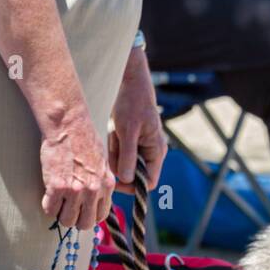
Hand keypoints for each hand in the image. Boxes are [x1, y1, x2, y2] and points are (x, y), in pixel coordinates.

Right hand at [40, 110, 115, 230]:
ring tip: (57, 202)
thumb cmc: (83, 138)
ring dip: (60, 214)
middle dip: (75, 220)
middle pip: (85, 224)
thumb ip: (101, 183)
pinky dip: (47, 206)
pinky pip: (50, 209)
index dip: (89, 216)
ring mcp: (75, 190)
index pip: (101, 216)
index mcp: (107, 185)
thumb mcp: (103, 162)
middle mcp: (93, 190)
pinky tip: (48, 195)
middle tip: (68, 210)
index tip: (82, 212)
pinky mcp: (56, 186)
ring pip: (67, 220)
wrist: (68, 124)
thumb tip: (96, 198)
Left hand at [109, 45, 165, 189]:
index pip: (148, 182)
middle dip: (119, 165)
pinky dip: (113, 146)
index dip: (132, 187)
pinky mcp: (131, 142)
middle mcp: (151, 152)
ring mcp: (141, 147)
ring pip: (124, 163)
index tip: (114, 181)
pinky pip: (119, 153)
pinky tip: (114, 131)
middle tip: (112, 146)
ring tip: (114, 133)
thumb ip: (128, 156)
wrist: (130, 82)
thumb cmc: (132, 103)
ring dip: (115, 153)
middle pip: (133, 174)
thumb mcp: (128, 130)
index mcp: (156, 151)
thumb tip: (127, 180)